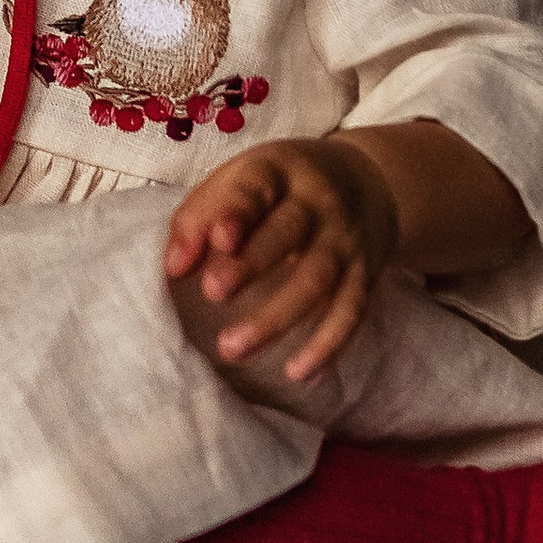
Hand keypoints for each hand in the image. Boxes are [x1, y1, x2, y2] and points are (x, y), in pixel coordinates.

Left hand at [164, 137, 399, 385]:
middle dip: (251, 264)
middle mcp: (318, 201)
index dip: (238, 210)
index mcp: (278, 169)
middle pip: (287, 232)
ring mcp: (345, 239)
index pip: (257, 184)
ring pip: (316, 280)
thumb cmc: (281, 188)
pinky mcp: (365, 274)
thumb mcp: (241, 180)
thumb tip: (173, 266)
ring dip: (276, 318)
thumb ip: (200, 216)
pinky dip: (327, 346)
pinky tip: (298, 374)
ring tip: (232, 348)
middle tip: (213, 293)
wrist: (370, 184)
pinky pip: (350, 312)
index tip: (218, 240)